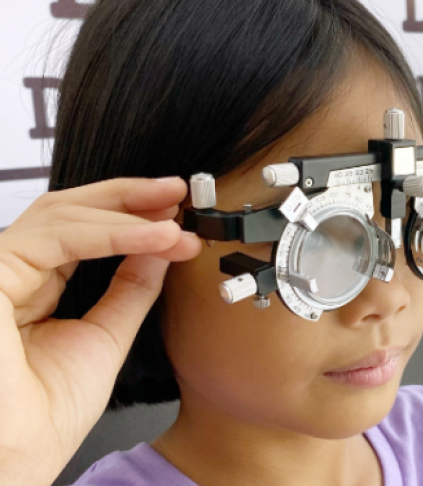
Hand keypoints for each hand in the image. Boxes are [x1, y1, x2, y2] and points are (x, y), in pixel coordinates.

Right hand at [0, 178, 201, 485]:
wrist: (19, 456)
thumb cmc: (47, 414)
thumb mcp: (106, 336)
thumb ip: (130, 288)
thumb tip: (162, 246)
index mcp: (32, 287)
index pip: (80, 232)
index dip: (129, 216)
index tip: (176, 213)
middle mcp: (10, 273)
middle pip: (67, 210)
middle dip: (128, 198)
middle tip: (179, 193)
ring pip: (61, 214)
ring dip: (128, 213)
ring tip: (176, 221)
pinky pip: (55, 236)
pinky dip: (111, 231)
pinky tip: (155, 236)